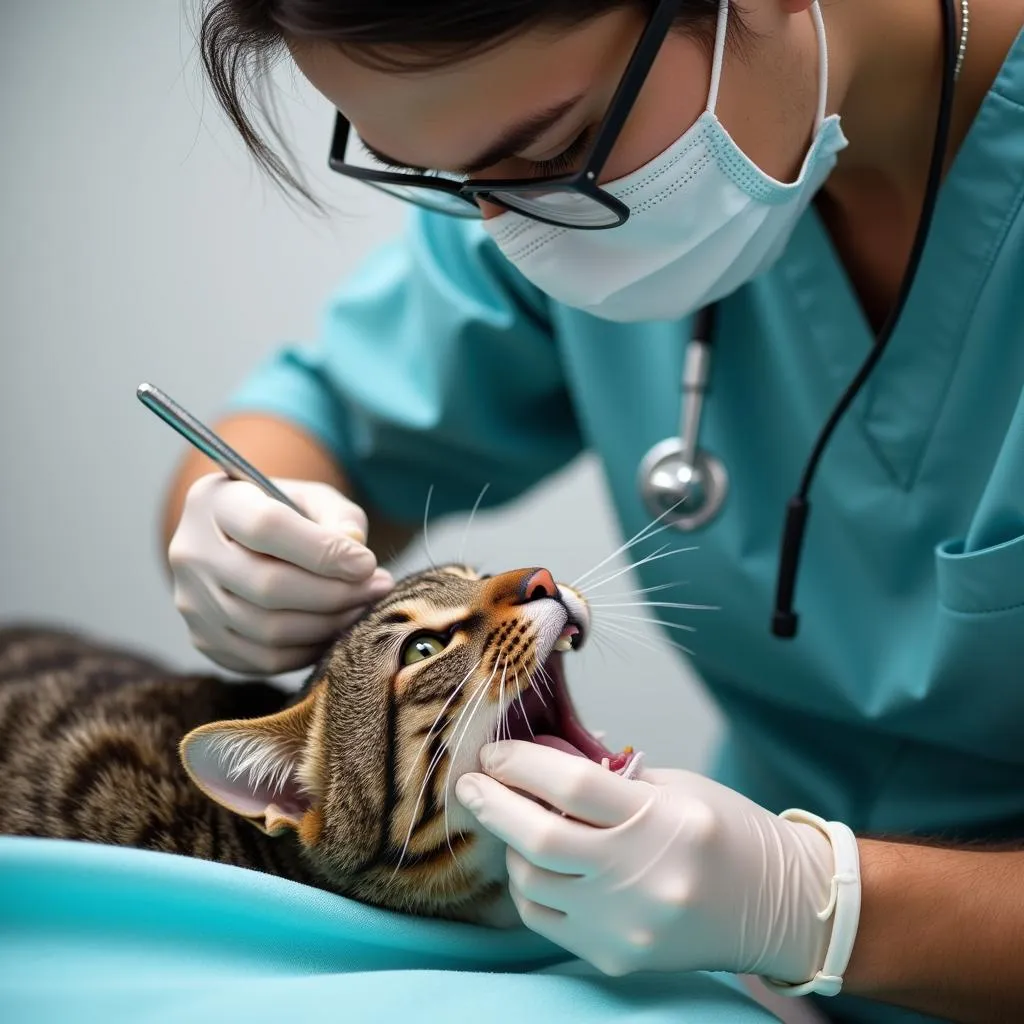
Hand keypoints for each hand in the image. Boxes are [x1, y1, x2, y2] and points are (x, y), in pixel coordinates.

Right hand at [168, 474, 393, 672]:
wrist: (243, 544)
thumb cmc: (289, 515)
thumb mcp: (315, 499)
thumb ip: (340, 517)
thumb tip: (355, 550)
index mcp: (215, 501)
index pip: (268, 527)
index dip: (323, 551)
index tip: (368, 563)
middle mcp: (190, 552)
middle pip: (267, 585)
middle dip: (335, 593)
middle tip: (378, 587)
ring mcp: (191, 601)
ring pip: (267, 629)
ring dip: (329, 623)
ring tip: (363, 606)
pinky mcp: (204, 638)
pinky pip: (263, 659)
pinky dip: (309, 649)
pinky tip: (336, 628)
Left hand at [456, 741, 842, 984]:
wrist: (779, 907)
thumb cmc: (726, 833)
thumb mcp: (672, 786)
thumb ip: (605, 776)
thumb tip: (535, 761)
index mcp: (663, 819)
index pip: (570, 783)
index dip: (520, 763)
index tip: (495, 753)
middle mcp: (643, 876)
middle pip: (540, 837)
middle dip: (492, 804)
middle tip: (470, 784)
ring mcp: (627, 923)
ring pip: (533, 881)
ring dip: (510, 847)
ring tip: (509, 822)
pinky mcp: (615, 955)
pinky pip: (546, 918)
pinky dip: (529, 887)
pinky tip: (533, 863)